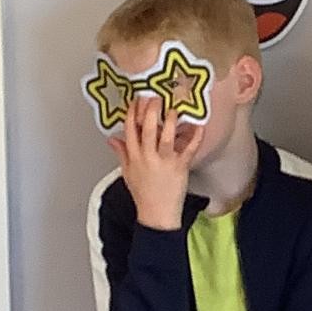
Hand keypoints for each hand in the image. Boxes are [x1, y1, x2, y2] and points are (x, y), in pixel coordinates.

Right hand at [108, 97, 203, 230]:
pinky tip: (199, 126)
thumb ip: (121, 153)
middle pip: (147, 129)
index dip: (132, 113)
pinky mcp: (180, 167)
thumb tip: (112, 138)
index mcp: (133, 157)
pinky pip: (189, 149)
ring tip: (173, 107)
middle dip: (150, 111)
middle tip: (155, 96)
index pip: (130, 130)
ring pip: (166, 136)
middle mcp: (147, 157)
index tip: (136, 100)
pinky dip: (195, 137)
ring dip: (170, 120)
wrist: (156, 214)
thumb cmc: (143, 194)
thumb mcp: (127, 173)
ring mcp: (165, 161)